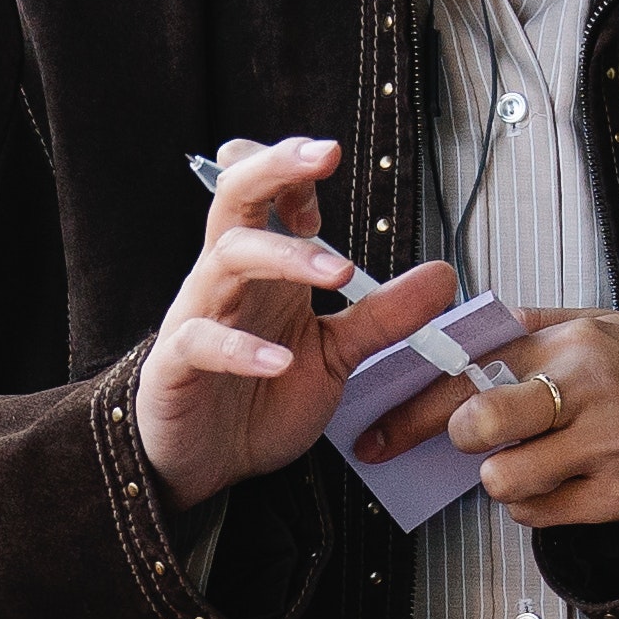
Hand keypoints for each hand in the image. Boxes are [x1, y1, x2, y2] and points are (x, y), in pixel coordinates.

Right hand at [136, 137, 459, 504]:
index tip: (331, 159)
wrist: (205, 463)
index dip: (296, 171)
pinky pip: (201, 342)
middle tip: (323, 155)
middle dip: (275, 167)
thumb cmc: (259, 400)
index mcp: (264, 272)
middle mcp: (228, 282)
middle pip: (235, 199)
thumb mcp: (336, 355)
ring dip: (284, 257)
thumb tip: (443, 276)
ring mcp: (198, 317)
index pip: (270, 196)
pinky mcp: (176, 366)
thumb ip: (383, 316)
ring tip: (339, 272)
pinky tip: (281, 361)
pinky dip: (241, 349)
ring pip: (225, 259)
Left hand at [355, 308, 618, 530]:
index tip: (381, 431)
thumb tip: (461, 326)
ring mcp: (605, 446)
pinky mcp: (618, 495)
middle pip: (480, 424)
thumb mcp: (599, 325)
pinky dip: (536, 507)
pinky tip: (561, 483)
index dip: (414, 409)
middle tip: (478, 440)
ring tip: (534, 462)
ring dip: (504, 479)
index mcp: (570, 344)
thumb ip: (531, 325)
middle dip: (465, 440)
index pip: (469, 372)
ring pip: (505, 480)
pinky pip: (540, 515)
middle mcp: (586, 391)